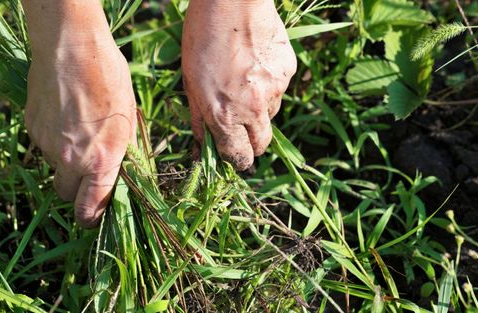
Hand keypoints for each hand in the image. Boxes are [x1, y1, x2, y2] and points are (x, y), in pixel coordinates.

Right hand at [23, 2, 135, 227]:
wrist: (71, 47)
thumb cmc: (109, 78)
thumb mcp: (129, 118)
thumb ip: (122, 153)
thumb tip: (121, 174)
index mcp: (102, 160)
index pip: (90, 210)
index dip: (92, 219)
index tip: (94, 217)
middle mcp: (72, 159)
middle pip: (66, 195)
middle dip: (76, 191)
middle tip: (87, 173)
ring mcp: (47, 145)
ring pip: (54, 168)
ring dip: (65, 162)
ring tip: (78, 131)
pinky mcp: (31, 129)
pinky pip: (42, 146)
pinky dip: (52, 140)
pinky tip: (63, 116)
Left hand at [182, 0, 296, 169]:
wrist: (233, 2)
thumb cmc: (202, 38)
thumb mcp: (190, 82)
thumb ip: (199, 118)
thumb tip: (201, 145)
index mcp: (224, 115)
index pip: (238, 157)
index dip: (236, 160)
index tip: (234, 157)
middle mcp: (253, 109)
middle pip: (261, 145)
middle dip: (252, 144)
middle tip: (241, 130)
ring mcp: (274, 90)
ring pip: (270, 115)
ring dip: (259, 111)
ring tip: (243, 83)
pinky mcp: (287, 72)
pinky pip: (279, 90)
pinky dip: (268, 86)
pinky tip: (255, 65)